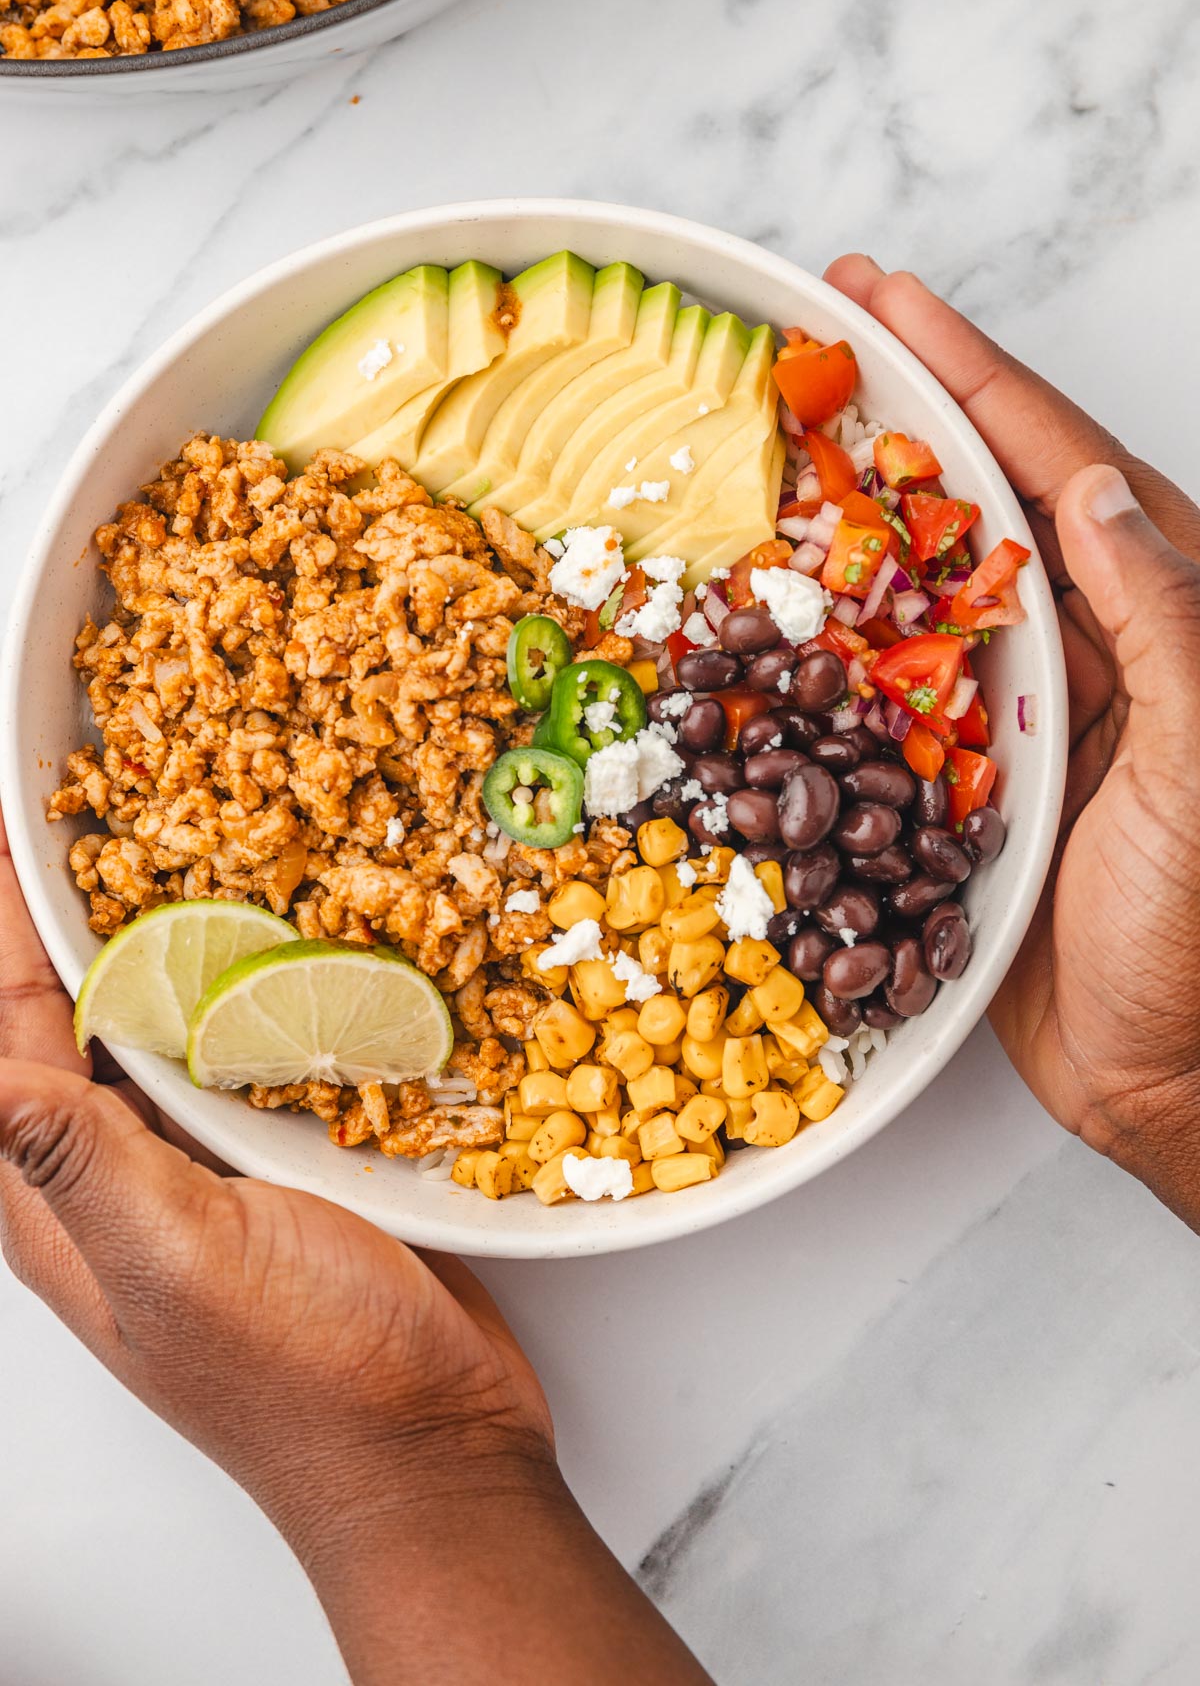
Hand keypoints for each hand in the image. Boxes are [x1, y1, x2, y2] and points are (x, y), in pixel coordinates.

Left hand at [0, 812, 708, 1684]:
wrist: (435, 1445)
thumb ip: (78, 1163)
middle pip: (64, 1015)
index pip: (1, 1030)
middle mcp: (114, 1175)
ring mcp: (198, 1169)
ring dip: (157, 936)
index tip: (16, 823)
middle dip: (64, 914)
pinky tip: (276, 936)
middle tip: (93, 812)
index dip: (2, 921)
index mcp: (59, 1198)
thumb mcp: (180, 1266)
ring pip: (156, 1025)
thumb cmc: (306, 1378)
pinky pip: (240, 1054)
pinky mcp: (277, 1164)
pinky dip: (246, 986)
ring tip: (175, 842)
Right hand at [826, 256, 1199, 1224]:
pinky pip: (882, 692)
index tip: (886, 297)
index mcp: (1158, 621)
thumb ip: (1167, 629)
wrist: (1167, 1080)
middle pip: (975, 504)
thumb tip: (1100, 496)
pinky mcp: (961, 783)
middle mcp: (1085, 649)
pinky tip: (773, 609)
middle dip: (897, 416)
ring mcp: (1016, 714)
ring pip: (917, 588)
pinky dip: (828, 643)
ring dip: (850, 517)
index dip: (969, 375)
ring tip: (773, 448)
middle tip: (814, 342)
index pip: (1056, 467)